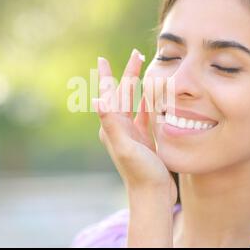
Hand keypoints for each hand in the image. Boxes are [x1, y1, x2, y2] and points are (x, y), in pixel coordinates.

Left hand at [92, 49, 176, 204]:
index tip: (103, 59)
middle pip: (122, 94)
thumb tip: (97, 99)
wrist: (152, 195)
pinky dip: (148, 102)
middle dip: (127, 74)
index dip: (106, 76)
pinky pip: (145, 114)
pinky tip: (152, 95)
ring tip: (143, 69)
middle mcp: (119, 128)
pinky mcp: (144, 139)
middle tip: (136, 54)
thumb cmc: (140, 173)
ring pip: (134, 102)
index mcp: (112, 127)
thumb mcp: (125, 147)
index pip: (108, 95)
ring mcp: (132, 133)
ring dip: (138, 85)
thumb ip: (111, 124)